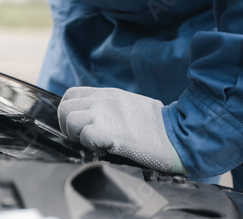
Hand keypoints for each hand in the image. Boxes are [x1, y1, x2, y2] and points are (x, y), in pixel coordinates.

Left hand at [58, 87, 185, 173]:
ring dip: (77, 136)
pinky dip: (91, 146)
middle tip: (84, 139)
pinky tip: (107, 149)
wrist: (178, 135)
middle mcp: (101, 100)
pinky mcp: (106, 131)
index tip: (78, 126)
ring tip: (96, 144)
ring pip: (69, 121)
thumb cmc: (156, 126)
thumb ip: (106, 108)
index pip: (71, 95)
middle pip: (64, 108)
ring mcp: (102, 114)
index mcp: (105, 94)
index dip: (69, 112)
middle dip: (68, 126)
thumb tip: (90, 120)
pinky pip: (84, 137)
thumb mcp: (127, 106)